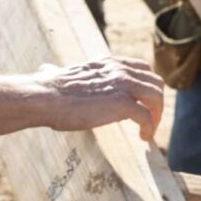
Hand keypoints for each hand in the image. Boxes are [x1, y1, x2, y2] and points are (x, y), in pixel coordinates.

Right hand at [29, 57, 162, 134]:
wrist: (44, 97)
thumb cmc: (45, 90)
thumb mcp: (58, 73)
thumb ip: (58, 71)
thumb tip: (45, 69)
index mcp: (108, 63)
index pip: (142, 68)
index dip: (147, 86)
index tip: (143, 103)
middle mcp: (120, 70)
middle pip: (156, 82)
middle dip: (156, 102)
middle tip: (149, 120)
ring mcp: (122, 86)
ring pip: (157, 97)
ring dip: (157, 116)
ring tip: (148, 132)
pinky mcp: (121, 104)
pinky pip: (147, 117)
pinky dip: (149, 128)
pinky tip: (143, 138)